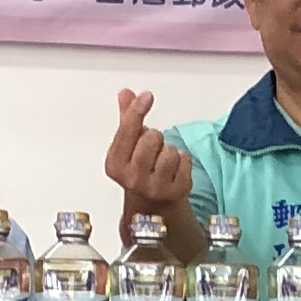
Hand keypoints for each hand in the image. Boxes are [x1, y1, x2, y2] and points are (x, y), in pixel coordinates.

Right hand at [106, 87, 196, 216]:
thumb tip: (125, 93)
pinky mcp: (177, 191)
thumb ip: (127, 118)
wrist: (153, 207)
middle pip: (152, 138)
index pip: (127, 131)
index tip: (147, 97)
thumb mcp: (128, 147)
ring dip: (170, 150)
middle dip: (155, 137)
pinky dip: (183, 160)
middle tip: (152, 150)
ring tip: (162, 162)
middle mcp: (132, 179)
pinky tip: (174, 170)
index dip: (137, 111)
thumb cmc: (139, 171)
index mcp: (115, 165)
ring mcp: (155, 187)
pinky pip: (185, 159)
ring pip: (170, 150)